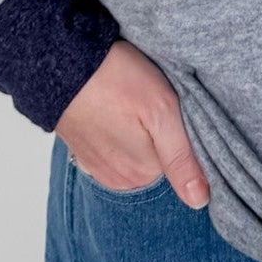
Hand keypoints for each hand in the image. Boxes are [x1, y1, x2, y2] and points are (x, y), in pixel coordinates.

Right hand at [55, 39, 210, 209]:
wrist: (62, 60)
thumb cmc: (115, 79)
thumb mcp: (162, 111)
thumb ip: (182, 158)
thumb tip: (199, 201)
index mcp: (143, 173)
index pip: (181, 162)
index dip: (181, 132)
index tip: (168, 110)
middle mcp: (120, 179)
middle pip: (158, 161)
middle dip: (160, 136)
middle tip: (147, 104)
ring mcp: (100, 168)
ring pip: (137, 155)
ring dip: (138, 135)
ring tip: (129, 105)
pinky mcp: (85, 155)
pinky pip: (115, 151)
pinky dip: (119, 134)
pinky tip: (114, 111)